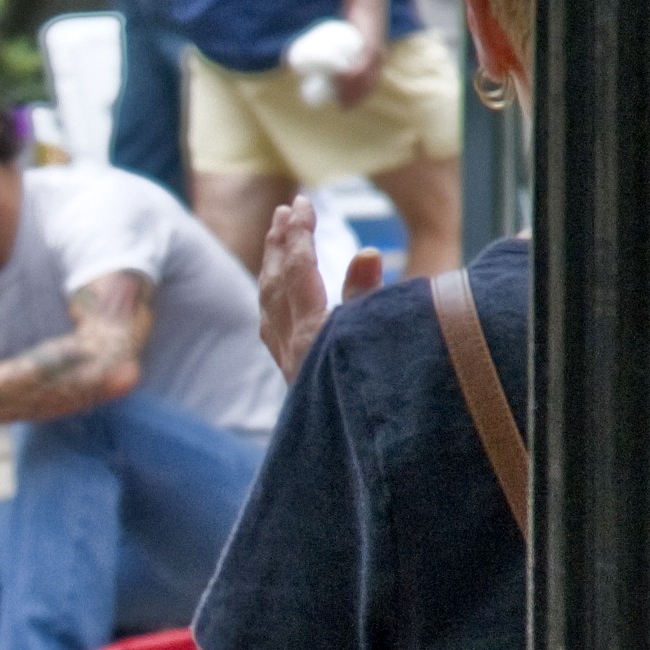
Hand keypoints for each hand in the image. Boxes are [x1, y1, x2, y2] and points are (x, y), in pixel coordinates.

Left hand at [257, 200, 383, 379]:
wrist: (355, 445)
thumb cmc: (377, 386)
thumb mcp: (379, 337)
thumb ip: (370, 297)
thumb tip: (366, 253)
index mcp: (315, 336)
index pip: (299, 273)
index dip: (299, 236)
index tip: (303, 205)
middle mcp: (293, 347)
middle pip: (278, 282)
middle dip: (282, 242)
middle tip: (289, 207)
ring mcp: (288, 359)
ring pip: (270, 300)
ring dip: (273, 262)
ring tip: (278, 230)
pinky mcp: (290, 369)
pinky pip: (271, 320)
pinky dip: (272, 291)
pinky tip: (274, 280)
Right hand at [331, 11, 387, 109]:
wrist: (367, 1)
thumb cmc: (358, 17)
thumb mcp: (354, 34)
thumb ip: (347, 43)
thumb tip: (330, 52)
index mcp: (378, 60)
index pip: (368, 86)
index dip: (357, 98)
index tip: (343, 103)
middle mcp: (380, 60)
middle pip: (366, 86)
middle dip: (352, 99)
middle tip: (337, 103)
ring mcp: (376, 54)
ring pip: (363, 80)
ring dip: (349, 91)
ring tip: (336, 96)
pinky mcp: (370, 47)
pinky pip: (361, 68)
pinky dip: (350, 77)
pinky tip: (342, 84)